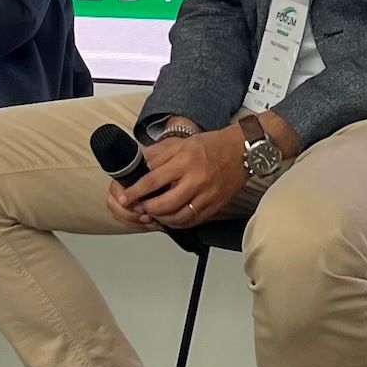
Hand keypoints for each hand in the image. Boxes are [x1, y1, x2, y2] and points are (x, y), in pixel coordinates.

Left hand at [106, 126, 248, 231]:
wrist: (242, 151)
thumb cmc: (211, 145)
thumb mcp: (181, 142)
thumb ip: (158, 154)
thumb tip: (137, 163)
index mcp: (184, 160)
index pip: (153, 180)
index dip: (135, 192)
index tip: (125, 197)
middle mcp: (195, 179)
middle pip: (163, 204)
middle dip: (146, 209)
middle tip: (138, 208)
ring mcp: (206, 195)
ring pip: (177, 217)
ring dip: (160, 219)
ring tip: (152, 214)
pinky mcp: (214, 206)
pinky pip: (191, 221)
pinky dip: (177, 223)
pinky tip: (169, 219)